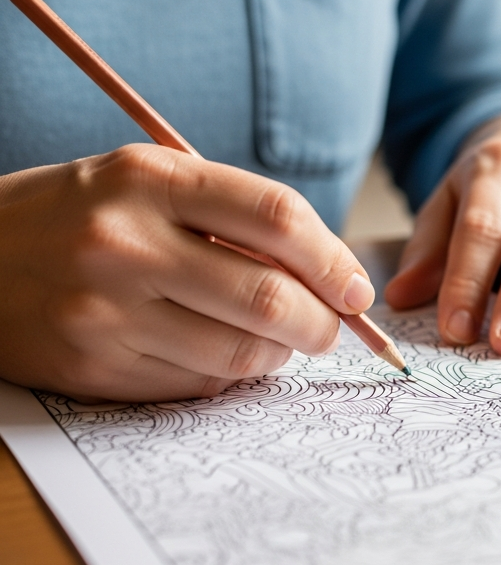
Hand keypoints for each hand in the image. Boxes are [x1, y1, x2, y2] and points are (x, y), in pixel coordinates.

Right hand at [0, 144, 374, 401]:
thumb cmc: (81, 217)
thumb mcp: (148, 185)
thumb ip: (232, 218)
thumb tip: (330, 278)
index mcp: (148, 179)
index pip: (276, 217)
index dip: (334, 259)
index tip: (356, 287)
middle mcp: (124, 243)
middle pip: (268, 296)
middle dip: (321, 323)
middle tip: (328, 329)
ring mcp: (104, 311)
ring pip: (239, 353)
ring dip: (277, 355)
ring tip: (274, 342)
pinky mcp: (91, 367)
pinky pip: (194, 385)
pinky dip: (225, 378)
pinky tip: (216, 356)